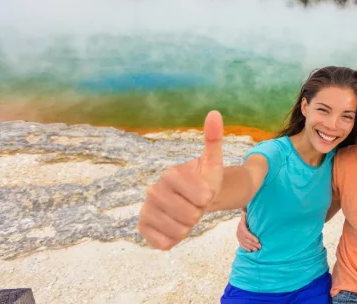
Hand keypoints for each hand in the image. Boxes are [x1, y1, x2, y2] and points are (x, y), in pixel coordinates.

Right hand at [137, 111, 224, 249]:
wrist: (192, 199)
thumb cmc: (204, 181)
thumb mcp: (213, 162)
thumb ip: (213, 139)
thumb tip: (214, 113)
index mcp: (170, 174)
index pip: (202, 197)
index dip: (208, 199)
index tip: (204, 192)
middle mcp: (152, 190)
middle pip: (189, 216)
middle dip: (198, 214)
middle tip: (194, 205)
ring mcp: (145, 210)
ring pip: (178, 231)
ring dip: (188, 228)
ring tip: (186, 216)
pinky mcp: (142, 228)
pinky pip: (163, 243)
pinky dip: (174, 239)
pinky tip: (174, 228)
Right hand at [236, 211, 261, 251]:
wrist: (241, 220)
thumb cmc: (246, 217)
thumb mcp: (246, 215)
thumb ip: (246, 213)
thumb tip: (247, 210)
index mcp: (241, 226)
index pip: (246, 233)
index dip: (252, 237)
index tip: (258, 240)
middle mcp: (238, 232)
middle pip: (246, 239)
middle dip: (253, 243)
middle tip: (260, 246)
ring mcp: (238, 236)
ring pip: (244, 243)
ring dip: (250, 246)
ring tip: (257, 249)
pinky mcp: (239, 239)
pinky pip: (241, 245)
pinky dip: (246, 248)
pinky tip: (250, 250)